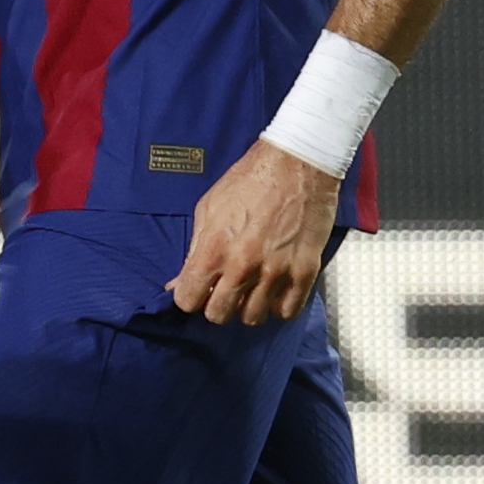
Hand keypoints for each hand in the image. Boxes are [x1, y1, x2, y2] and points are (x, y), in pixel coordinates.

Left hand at [171, 141, 341, 321]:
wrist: (296, 165)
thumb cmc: (248, 181)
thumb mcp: (208, 210)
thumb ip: (194, 250)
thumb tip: (178, 282)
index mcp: (214, 249)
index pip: (188, 300)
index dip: (189, 297)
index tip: (196, 289)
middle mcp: (244, 266)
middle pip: (218, 314)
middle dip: (215, 305)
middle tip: (222, 290)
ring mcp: (277, 272)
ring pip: (253, 318)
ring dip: (248, 307)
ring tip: (250, 289)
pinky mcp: (305, 271)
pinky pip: (287, 311)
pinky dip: (278, 306)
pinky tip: (274, 291)